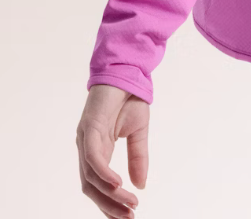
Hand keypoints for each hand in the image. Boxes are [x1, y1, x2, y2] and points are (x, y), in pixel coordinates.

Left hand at [76, 84, 148, 216]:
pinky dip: (104, 174)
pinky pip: (94, 158)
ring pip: (91, 177)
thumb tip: (140, 185)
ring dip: (110, 194)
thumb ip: (138, 158)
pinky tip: (118, 184)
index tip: (127, 216)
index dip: (110, 203)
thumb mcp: (138, 132)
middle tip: (128, 217)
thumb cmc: (130, 98)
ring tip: (128, 204)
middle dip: (109, 206)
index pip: (97, 185)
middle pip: (90, 187)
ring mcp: (85, 138)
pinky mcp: (89, 128)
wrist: (129, 71)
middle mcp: (86, 147)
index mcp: (96, 149)